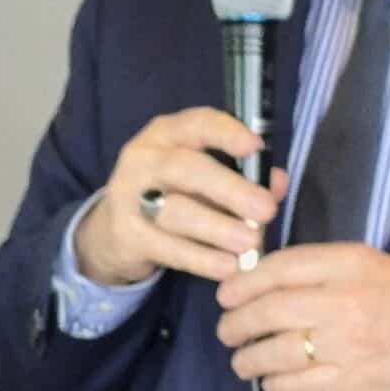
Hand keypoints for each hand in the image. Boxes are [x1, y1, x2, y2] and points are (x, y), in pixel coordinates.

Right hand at [72, 108, 283, 287]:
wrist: (112, 230)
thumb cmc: (171, 193)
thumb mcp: (204, 178)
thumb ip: (243, 176)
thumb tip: (278, 183)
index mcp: (167, 134)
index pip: (196, 123)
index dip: (226, 133)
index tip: (255, 146)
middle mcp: (144, 159)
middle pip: (186, 169)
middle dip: (229, 189)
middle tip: (265, 209)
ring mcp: (128, 197)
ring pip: (176, 212)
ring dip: (217, 228)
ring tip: (251, 243)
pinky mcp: (125, 235)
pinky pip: (168, 248)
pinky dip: (202, 259)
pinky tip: (229, 267)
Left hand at [217, 243, 389, 390]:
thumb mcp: (370, 262)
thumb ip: (322, 265)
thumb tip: (266, 276)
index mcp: (348, 264)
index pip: (278, 268)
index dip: (241, 283)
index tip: (226, 294)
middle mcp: (342, 302)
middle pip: (267, 312)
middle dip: (235, 324)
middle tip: (228, 331)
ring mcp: (345, 345)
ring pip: (274, 353)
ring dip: (247, 359)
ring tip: (243, 361)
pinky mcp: (351, 382)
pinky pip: (294, 385)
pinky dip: (273, 384)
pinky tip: (272, 381)